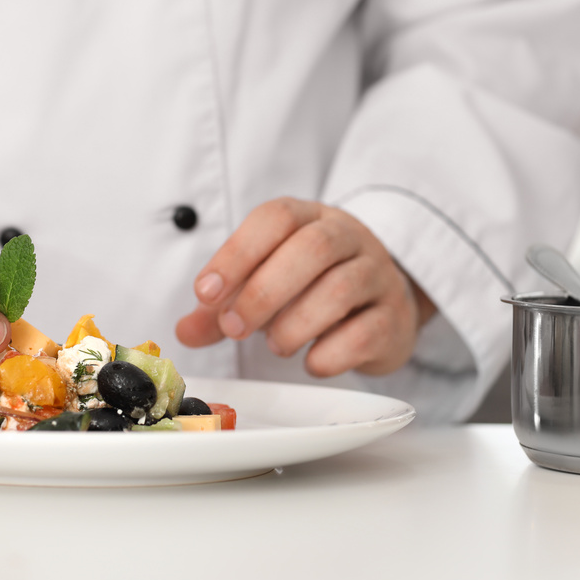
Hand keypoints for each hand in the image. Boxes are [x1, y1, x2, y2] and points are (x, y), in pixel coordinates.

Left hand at [175, 197, 435, 376]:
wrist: (382, 302)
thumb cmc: (312, 287)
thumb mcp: (264, 283)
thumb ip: (222, 305)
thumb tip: (184, 331)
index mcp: (310, 217)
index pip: (276, 218)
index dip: (237, 253)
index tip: (204, 292)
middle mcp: (349, 237)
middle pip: (313, 248)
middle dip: (264, 291)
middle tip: (233, 327)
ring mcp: (379, 275)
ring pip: (342, 288)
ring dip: (296, 324)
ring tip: (275, 345)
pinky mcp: (395, 318)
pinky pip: (368, 331)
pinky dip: (331, 353)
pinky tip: (311, 362)